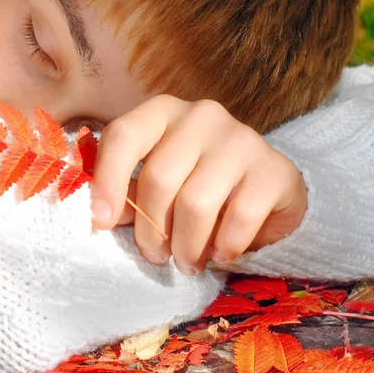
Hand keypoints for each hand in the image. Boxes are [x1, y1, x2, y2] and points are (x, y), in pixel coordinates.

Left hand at [88, 95, 307, 274]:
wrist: (263, 187)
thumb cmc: (195, 182)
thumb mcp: (155, 181)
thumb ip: (127, 192)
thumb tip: (99, 215)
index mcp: (163, 112)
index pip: (124, 135)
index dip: (107, 180)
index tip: (99, 222)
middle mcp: (201, 115)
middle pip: (159, 178)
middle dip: (151, 230)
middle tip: (156, 255)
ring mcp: (241, 138)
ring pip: (195, 203)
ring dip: (186, 246)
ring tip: (187, 261)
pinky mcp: (274, 169)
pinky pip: (239, 218)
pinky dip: (225, 247)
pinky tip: (222, 252)